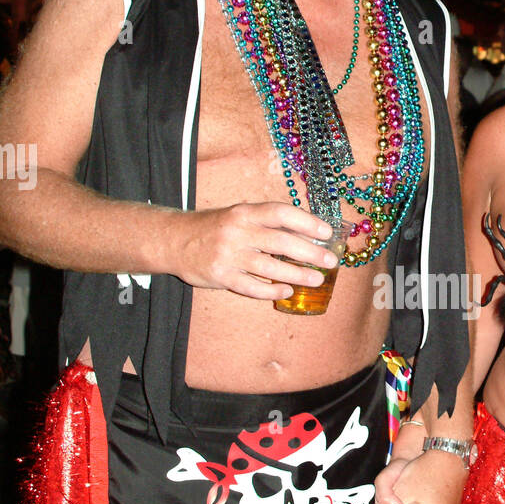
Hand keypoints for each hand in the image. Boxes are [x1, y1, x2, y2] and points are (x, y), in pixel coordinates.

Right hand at [173, 202, 338, 300]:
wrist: (174, 240)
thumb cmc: (214, 228)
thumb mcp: (238, 216)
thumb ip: (266, 223)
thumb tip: (305, 234)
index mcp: (245, 212)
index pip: (281, 213)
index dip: (307, 222)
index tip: (326, 232)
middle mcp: (238, 232)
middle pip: (281, 242)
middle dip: (310, 252)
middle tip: (329, 261)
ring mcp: (229, 255)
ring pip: (270, 267)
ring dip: (297, 274)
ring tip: (316, 279)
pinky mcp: (221, 277)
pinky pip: (252, 287)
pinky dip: (271, 290)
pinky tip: (287, 291)